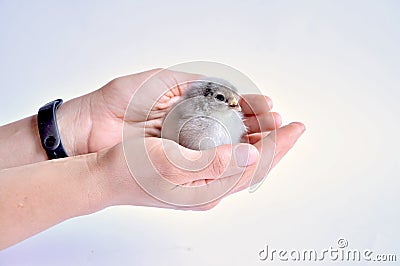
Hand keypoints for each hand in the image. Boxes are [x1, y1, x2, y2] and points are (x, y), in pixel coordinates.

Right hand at [82, 69, 304, 209]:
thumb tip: (251, 153)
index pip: (254, 166)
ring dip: (262, 147)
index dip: (278, 145)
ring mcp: (201, 186)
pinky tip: (245, 139)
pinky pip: (228, 164)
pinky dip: (243, 149)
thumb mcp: (172, 162)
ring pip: (243, 166)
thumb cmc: (132, 169)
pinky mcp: (193, 178)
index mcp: (208, 189)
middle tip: (292, 127)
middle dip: (277, 146)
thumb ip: (214, 162)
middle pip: (254, 168)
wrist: (105, 177)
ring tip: (275, 129)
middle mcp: (209, 191)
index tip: (294, 127)